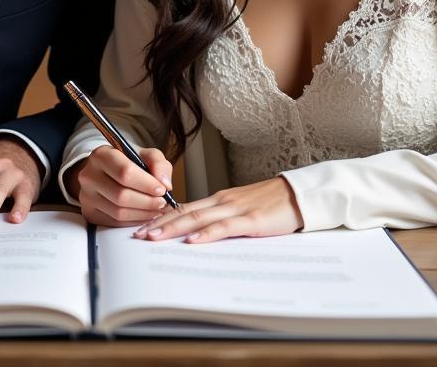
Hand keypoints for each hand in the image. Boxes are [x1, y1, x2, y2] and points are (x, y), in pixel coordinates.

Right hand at [70, 145, 173, 226]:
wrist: (106, 171)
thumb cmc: (128, 162)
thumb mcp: (144, 155)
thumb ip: (158, 164)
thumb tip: (165, 184)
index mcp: (101, 155)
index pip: (125, 172)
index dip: (146, 184)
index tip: (162, 190)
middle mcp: (89, 175)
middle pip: (122, 195)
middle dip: (147, 202)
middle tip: (162, 202)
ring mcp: (86, 196)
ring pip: (118, 212)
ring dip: (143, 214)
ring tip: (156, 210)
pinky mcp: (89, 212)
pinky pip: (115, 222)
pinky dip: (134, 221)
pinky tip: (144, 215)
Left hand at [132, 176, 303, 242]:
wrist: (299, 195)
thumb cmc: (272, 205)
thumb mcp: (242, 211)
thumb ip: (222, 221)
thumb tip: (200, 236)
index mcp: (219, 200)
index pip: (184, 208)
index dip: (162, 218)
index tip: (142, 227)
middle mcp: (222, 202)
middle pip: (184, 212)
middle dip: (158, 224)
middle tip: (137, 235)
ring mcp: (236, 209)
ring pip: (198, 218)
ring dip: (173, 228)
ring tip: (153, 237)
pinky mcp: (251, 219)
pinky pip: (224, 227)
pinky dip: (206, 234)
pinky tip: (192, 241)